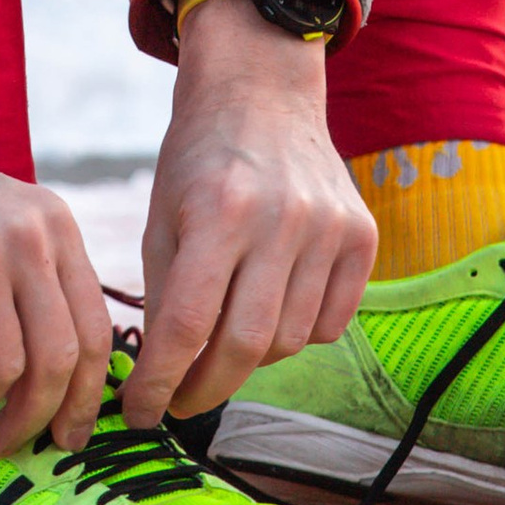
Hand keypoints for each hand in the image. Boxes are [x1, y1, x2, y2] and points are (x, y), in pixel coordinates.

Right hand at [0, 55, 113, 455]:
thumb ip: (27, 279)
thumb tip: (51, 382)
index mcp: (51, 222)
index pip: (94, 329)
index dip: (85, 396)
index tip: (67, 435)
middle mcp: (26, 235)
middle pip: (59, 360)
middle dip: (34, 420)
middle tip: (5, 444)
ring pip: (4, 374)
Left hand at [115, 0, 374, 426]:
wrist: (262, 91)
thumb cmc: (198, 157)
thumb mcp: (162, 215)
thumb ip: (164, 296)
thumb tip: (164, 380)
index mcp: (218, 209)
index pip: (186, 324)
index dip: (160, 382)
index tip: (142, 413)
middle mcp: (280, 218)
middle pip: (243, 345)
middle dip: (204, 389)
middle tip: (181, 401)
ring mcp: (329, 227)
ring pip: (288, 342)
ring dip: (250, 357)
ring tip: (224, 338)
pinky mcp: (362, 235)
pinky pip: (330, 324)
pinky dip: (296, 332)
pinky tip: (271, 307)